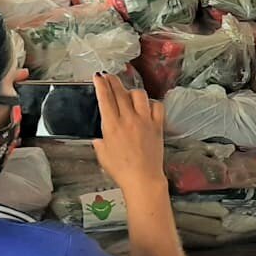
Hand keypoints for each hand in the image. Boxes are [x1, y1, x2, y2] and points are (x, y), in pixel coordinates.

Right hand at [92, 73, 165, 192]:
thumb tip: (100, 136)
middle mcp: (128, 119)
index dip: (101, 84)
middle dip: (113, 81)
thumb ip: (100, 140)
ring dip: (132, 92)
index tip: (98, 76)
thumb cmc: (120, 170)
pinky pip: (157, 106)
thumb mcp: (102, 154)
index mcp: (112, 126)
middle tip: (109, 77)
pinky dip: (152, 103)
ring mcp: (145, 121)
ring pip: (139, 95)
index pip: (105, 98)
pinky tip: (147, 106)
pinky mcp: (157, 126)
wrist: (142, 179)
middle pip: (120, 92)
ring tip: (128, 94)